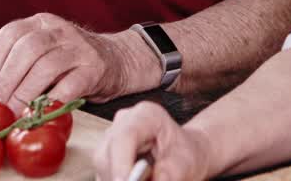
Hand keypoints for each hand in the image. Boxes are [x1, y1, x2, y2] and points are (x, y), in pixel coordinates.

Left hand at [0, 13, 157, 112]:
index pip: (9, 35)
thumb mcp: (41, 55)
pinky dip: (52, 101)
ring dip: (25, 93)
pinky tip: (41, 112)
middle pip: (26, 50)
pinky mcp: (95, 67)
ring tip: (14, 114)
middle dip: (6, 81)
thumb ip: (12, 68)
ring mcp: (79, 46)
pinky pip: (70, 84)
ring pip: (46, 66)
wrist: (117, 60)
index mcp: (40, 22)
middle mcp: (59, 29)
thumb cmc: (70, 63)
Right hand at [96, 102, 212, 180]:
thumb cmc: (188, 154)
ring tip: (148, 178)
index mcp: (146, 115)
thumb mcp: (184, 166)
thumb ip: (166, 176)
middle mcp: (123, 122)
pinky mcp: (106, 154)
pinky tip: (134, 179)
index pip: (124, 137)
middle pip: (107, 153)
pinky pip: (103, 173)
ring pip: (102, 165)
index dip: (121, 163)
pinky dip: (117, 180)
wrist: (185, 152)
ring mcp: (111, 137)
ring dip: (118, 179)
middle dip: (120, 177)